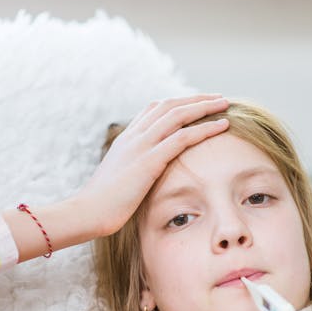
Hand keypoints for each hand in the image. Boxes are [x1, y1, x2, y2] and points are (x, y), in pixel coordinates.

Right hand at [75, 94, 229, 236]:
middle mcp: (133, 136)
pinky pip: (183, 137)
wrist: (86, 212)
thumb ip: (131, 172)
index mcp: (125, 139)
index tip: (196, 105)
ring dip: (205, 106)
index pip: (153, 110)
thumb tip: (142, 180)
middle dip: (195, 99)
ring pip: (178, 115)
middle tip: (217, 98)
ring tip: (225, 103)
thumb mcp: (118, 181)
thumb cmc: (101, 205)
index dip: (177, 104)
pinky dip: (205, 127)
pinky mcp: (149, 160)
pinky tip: (223, 125)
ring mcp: (141, 146)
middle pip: (169, 106)